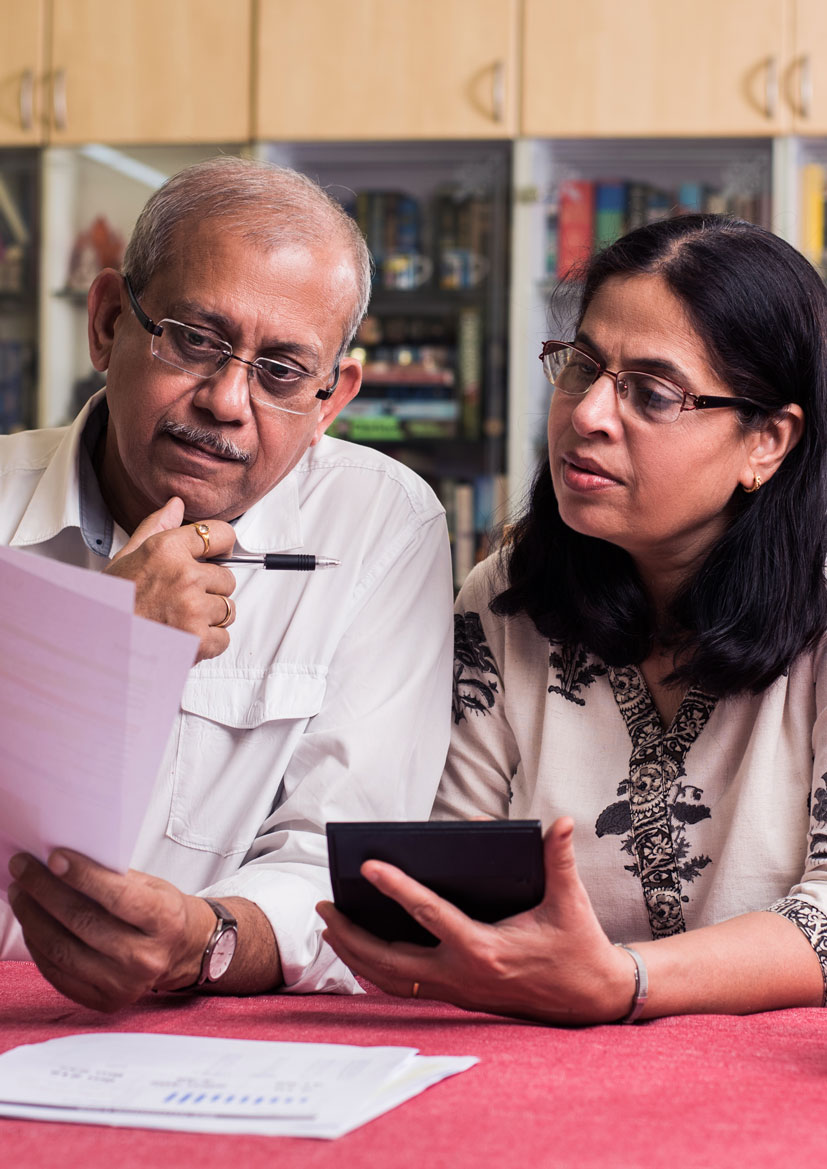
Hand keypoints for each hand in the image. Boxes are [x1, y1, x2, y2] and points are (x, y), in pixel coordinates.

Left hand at [7, 848, 216, 1011]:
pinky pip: (58, 974)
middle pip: (83, 922)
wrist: (181, 952)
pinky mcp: (105, 1001)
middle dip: (45, 891)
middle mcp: (146, 956)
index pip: (117, 896)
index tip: (54, 858)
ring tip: (21, 894)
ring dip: (33, 918)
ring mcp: (124, 983)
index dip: (83, 876)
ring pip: (63, 950)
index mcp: (164, 920)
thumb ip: (115, 877)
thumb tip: (64, 863)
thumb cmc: (162, 911)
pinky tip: (31, 924)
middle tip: (23, 869)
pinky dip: (38, 947)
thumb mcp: (152, 886)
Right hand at [104, 497, 236, 661]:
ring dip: (208, 618)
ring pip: (227, 609)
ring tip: (178, 619)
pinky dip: (208, 643)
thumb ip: (155, 527)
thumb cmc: (111, 606)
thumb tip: (175, 505)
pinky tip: (182, 637)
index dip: (222, 546)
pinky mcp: (198, 639)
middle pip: (226, 577)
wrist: (98, 646)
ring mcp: (192, 608)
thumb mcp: (126, 557)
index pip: (220, 534)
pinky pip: (223, 638)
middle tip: (180, 599)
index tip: (218, 554)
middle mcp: (183, 576)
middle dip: (209, 589)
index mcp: (166, 550)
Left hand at [318, 818, 634, 1024]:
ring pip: (392, 980)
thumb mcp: (571, 901)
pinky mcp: (458, 997)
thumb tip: (560, 821)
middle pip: (390, 960)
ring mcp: (458, 991)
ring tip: (330, 927)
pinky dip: (377, 970)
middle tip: (324, 906)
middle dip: (351, 935)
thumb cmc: (578, 945)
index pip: (430, 914)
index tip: (368, 865)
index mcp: (485, 949)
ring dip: (356, 955)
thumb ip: (560, 859)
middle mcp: (464, 975)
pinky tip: (360, 953)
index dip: (397, 888)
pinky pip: (406, 987)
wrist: (592, 998)